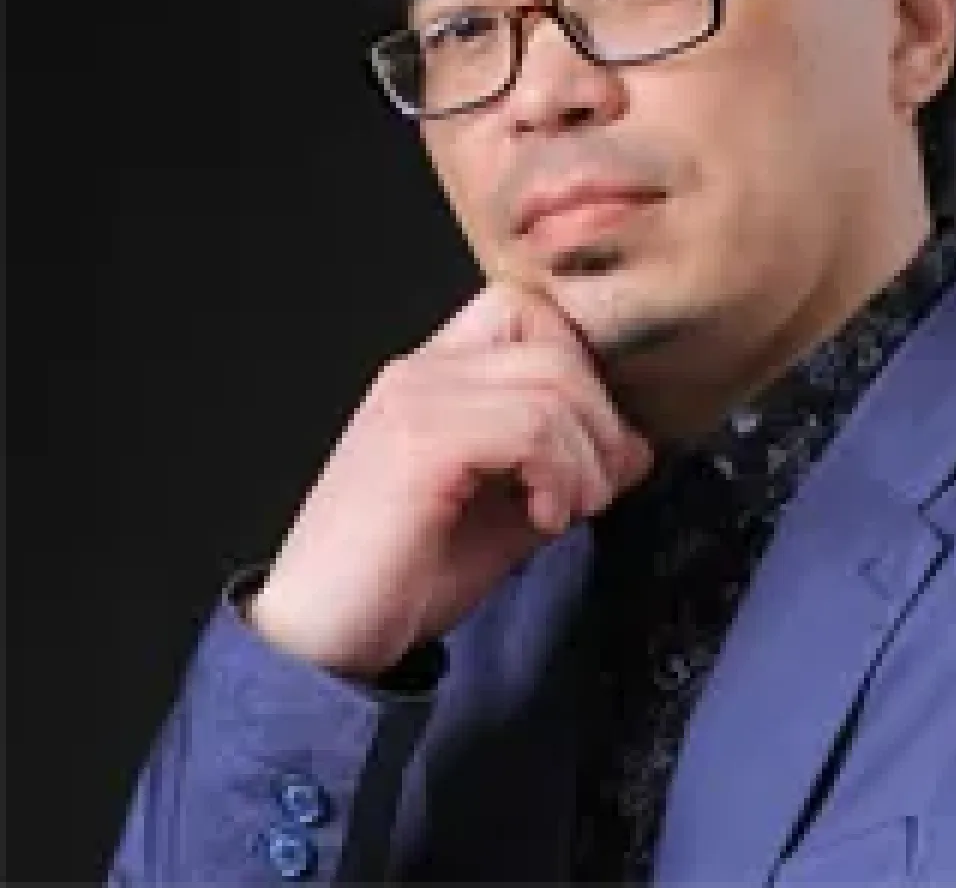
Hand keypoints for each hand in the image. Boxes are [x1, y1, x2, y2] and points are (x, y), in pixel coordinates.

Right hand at [247, 282, 653, 678]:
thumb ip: (565, 470)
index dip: (580, 370)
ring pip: (552, 384)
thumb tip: (636, 447)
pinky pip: (530, 427)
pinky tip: (541, 521)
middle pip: (554, 345)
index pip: (528, 312)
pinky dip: (558, 474)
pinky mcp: (419, 442)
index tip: (591, 447)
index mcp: (433, 374)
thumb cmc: (404, 578)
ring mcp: (415, 399)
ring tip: (564, 513)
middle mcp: (420, 370)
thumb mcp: (505, 514)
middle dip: (600, 420)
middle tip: (595, 491)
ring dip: (585, 458)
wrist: (318, 642)